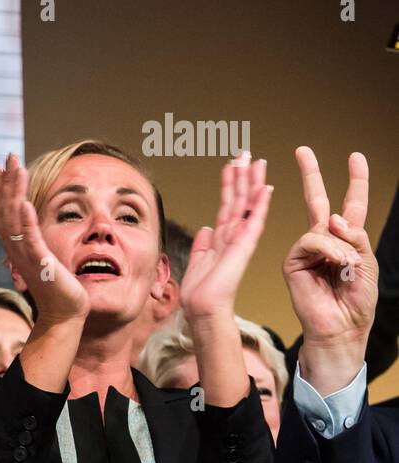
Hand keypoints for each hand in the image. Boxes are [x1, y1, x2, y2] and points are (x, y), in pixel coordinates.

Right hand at [0, 154, 87, 323]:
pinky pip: (30, 239)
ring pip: (13, 219)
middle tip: (7, 157)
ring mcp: (26, 256)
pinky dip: (26, 220)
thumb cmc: (59, 287)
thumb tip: (33, 227)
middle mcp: (15, 249)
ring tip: (15, 168)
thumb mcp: (44, 258)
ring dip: (13, 192)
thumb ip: (36, 241)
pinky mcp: (40, 263)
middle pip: (2, 210)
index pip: (1, 213)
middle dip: (4, 182)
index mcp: (16, 247)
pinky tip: (24, 202)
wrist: (65, 314)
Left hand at [180, 153, 272, 320]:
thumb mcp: (197, 261)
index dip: (230, 185)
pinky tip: (265, 188)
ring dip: (251, 182)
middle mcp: (232, 237)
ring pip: (246, 205)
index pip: (227, 206)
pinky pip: (253, 222)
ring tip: (256, 161)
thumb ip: (202, 245)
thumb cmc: (200, 292)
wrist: (203, 309)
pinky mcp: (243, 248)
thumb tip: (205, 229)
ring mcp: (240, 241)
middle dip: (243, 176)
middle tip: (247, 153)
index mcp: (221, 239)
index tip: (232, 165)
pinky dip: (259, 205)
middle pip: (239, 200)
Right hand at [284, 147, 377, 391]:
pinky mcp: (293, 261)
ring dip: (340, 245)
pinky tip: (336, 264)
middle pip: (318, 201)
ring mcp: (307, 251)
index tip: (356, 158)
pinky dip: (328, 250)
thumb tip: (332, 217)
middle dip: (311, 174)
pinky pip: (311, 242)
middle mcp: (324, 242)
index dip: (356, 181)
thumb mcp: (368, 264)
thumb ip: (354, 237)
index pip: (351, 205)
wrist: (341, 329)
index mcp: (347, 241)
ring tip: (347, 266)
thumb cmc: (357, 303)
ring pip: (322, 227)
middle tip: (302, 150)